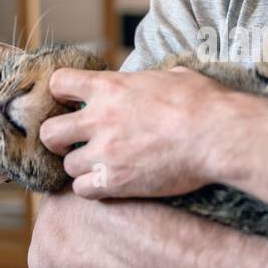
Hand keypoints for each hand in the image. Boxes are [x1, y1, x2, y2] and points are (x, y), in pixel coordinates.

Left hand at [39, 66, 231, 198]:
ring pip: (68, 166)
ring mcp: (105, 152)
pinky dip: (93, 189)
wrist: (217, 135)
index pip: (58, 84)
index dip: (62, 95)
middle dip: (61, 139)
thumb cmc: (203, 103)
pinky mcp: (116, 181)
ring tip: (102, 167)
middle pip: (49, 132)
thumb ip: (149, 81)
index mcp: (110, 87)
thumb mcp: (173, 76)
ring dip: (82, 167)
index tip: (73, 103)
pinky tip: (110, 184)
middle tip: (78, 143)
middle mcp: (99, 119)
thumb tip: (156, 81)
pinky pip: (83, 190)